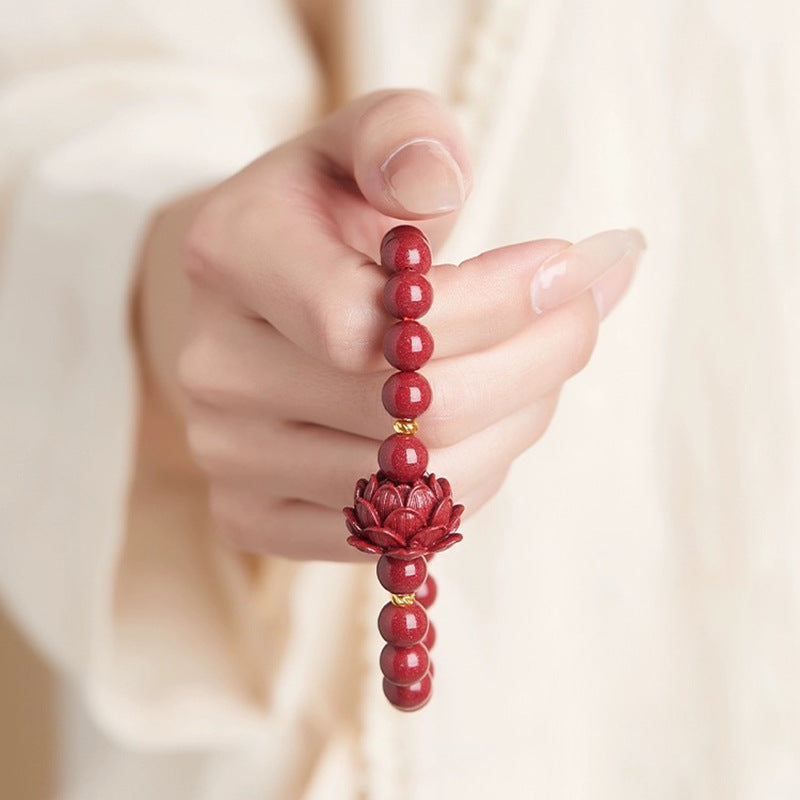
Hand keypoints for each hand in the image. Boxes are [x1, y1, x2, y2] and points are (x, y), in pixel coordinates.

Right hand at [136, 90, 644, 561]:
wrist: (266, 295)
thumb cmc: (330, 217)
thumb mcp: (364, 143)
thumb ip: (401, 134)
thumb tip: (437, 178)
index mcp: (230, 256)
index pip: (366, 321)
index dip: (491, 306)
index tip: (568, 269)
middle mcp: (214, 368)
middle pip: (411, 417)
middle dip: (535, 365)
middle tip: (581, 317)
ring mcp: (225, 455)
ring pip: (417, 485)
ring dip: (515, 425)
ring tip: (539, 367)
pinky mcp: (250, 516)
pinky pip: (388, 539)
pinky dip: (466, 489)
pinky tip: (485, 431)